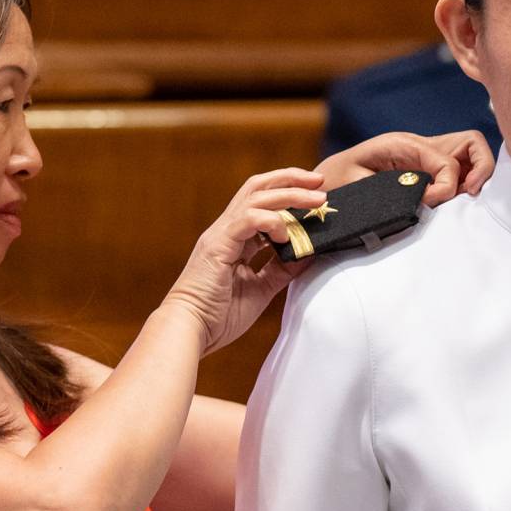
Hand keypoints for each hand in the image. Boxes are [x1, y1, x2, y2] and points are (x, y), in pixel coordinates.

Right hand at [163, 169, 330, 354]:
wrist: (190, 331)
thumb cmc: (220, 315)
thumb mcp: (262, 288)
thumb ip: (283, 268)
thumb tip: (310, 252)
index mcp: (235, 238)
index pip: (262, 201)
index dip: (289, 193)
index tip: (316, 194)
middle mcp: (227, 229)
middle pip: (258, 187)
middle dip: (291, 179)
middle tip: (320, 180)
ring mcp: (221, 234)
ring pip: (256, 197)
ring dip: (290, 194)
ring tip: (316, 199)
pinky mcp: (218, 245)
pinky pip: (247, 219)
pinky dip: (272, 221)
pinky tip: (286, 234)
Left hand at [317, 130, 494, 207]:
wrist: (326, 182)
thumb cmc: (338, 182)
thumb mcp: (358, 184)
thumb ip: (392, 191)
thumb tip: (424, 199)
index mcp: (403, 144)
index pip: (446, 161)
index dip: (446, 186)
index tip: (429, 203)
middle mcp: (420, 145)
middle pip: (472, 142)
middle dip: (480, 168)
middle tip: (469, 193)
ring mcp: (427, 155)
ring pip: (471, 152)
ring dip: (477, 173)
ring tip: (466, 197)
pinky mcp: (428, 168)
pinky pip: (460, 168)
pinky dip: (466, 182)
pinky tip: (455, 201)